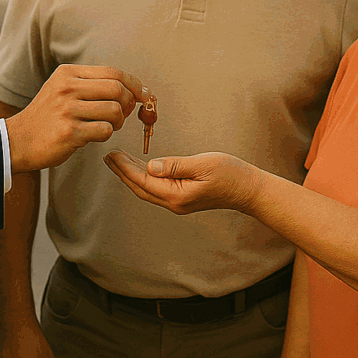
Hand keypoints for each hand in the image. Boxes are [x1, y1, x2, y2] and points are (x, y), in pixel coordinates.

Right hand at [5, 65, 151, 171]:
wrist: (17, 140)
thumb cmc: (46, 117)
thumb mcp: (62, 89)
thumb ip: (91, 86)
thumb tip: (131, 89)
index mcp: (68, 74)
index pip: (113, 72)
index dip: (134, 84)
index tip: (142, 94)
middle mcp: (67, 88)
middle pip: (117, 89)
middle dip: (128, 103)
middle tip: (123, 114)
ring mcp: (68, 110)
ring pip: (114, 110)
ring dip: (118, 121)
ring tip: (107, 126)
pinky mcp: (69, 132)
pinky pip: (105, 130)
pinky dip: (106, 134)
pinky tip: (94, 135)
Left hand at [102, 151, 272, 216]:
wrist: (249, 189)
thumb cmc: (230, 174)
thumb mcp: (203, 164)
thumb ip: (175, 166)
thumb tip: (150, 166)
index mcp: (177, 195)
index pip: (143, 181)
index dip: (125, 167)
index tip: (112, 154)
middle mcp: (174, 203)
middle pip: (140, 188)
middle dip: (123, 172)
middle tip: (108, 157)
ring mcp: (178, 203)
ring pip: (147, 190)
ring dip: (131, 175)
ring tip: (119, 161)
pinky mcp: (182, 198)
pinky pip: (156, 189)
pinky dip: (144, 178)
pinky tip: (140, 168)